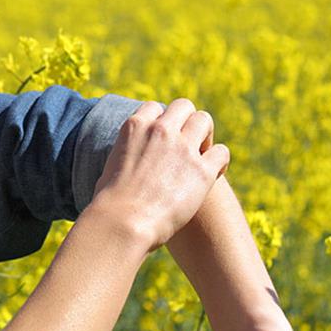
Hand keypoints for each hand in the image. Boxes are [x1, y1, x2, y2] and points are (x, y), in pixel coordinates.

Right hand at [90, 99, 230, 252]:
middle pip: (184, 107)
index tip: (164, 135)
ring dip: (205, 135)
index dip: (161, 121)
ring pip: (204, 121)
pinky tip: (214, 173)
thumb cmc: (110, 203)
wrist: (123, 222)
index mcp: (135, 127)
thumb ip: (125, 154)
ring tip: (202, 154)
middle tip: (188, 142)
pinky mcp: (201, 170)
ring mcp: (183, 148)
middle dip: (187, 121)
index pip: (154, 108)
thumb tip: (126, 163)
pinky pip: (221, 152)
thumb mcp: (110, 167)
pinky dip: (219, 161)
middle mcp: (161, 130)